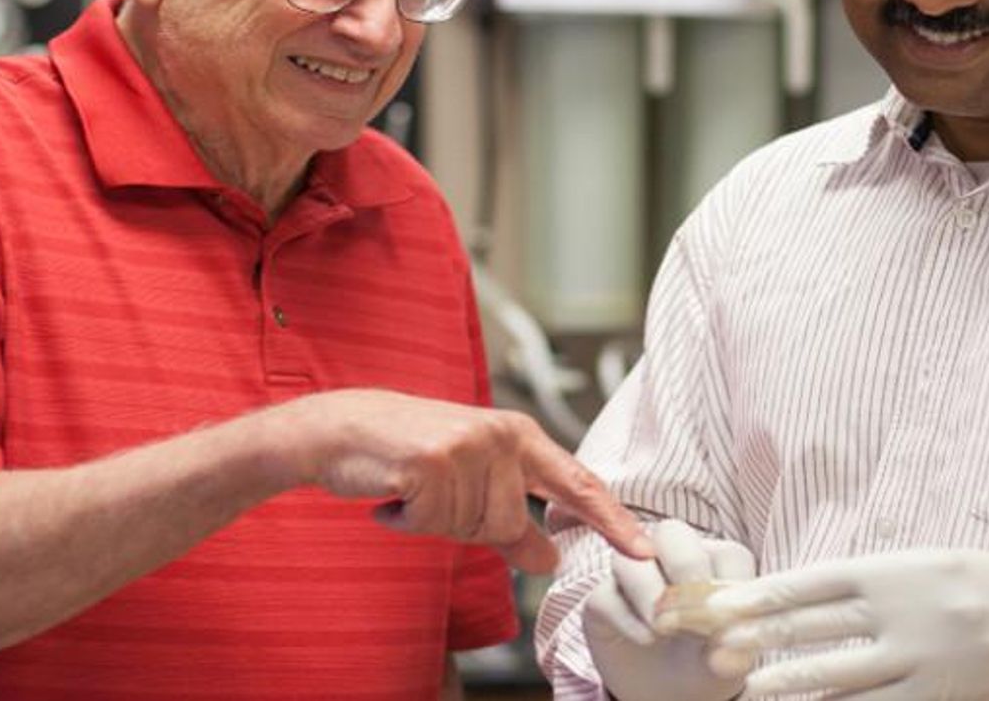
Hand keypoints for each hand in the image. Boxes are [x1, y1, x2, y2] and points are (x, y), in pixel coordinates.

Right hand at [272, 389, 652, 573]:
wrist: (345, 428)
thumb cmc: (412, 455)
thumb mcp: (473, 483)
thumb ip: (515, 522)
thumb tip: (552, 560)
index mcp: (520, 436)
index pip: (578, 484)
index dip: (611, 520)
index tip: (642, 549)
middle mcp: (501, 436)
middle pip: (507, 524)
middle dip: (465, 526)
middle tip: (434, 496)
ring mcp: (468, 445)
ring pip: (469, 528)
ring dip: (434, 522)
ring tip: (413, 489)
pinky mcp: (431, 460)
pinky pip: (431, 522)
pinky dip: (406, 519)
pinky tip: (393, 493)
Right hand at [583, 519, 756, 700]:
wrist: (668, 693)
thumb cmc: (705, 663)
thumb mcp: (725, 663)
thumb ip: (730, 652)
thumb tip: (725, 653)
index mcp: (717, 563)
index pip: (727, 553)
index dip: (731, 583)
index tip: (729, 618)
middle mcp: (673, 558)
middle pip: (672, 532)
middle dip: (685, 565)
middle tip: (692, 608)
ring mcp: (634, 575)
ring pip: (631, 559)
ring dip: (649, 593)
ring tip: (663, 631)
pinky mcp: (603, 600)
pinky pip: (605, 595)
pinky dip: (627, 619)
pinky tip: (646, 640)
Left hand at [705, 548, 988, 699]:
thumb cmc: (968, 582)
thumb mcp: (916, 563)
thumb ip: (862, 581)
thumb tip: (794, 598)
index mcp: (888, 569)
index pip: (811, 582)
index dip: (762, 594)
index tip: (723, 604)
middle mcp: (898, 610)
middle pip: (814, 626)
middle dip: (760, 636)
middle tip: (716, 645)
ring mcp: (916, 656)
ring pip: (838, 674)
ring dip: (789, 681)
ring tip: (749, 687)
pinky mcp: (933, 693)